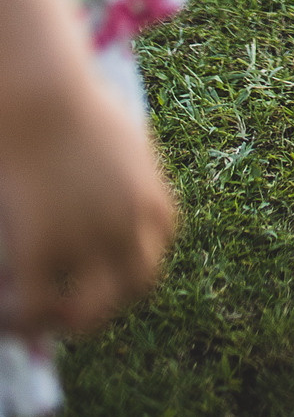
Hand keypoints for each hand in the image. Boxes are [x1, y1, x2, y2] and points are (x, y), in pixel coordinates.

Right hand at [0, 63, 176, 338]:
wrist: (40, 96)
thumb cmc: (71, 100)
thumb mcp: (118, 133)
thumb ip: (126, 162)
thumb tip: (120, 163)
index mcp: (149, 195)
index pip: (156, 245)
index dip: (131, 260)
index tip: (101, 266)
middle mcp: (128, 225)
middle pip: (137, 284)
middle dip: (110, 300)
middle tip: (73, 303)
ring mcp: (88, 242)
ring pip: (90, 312)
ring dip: (67, 320)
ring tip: (37, 315)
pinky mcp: (42, 249)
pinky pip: (36, 306)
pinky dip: (23, 315)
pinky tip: (6, 303)